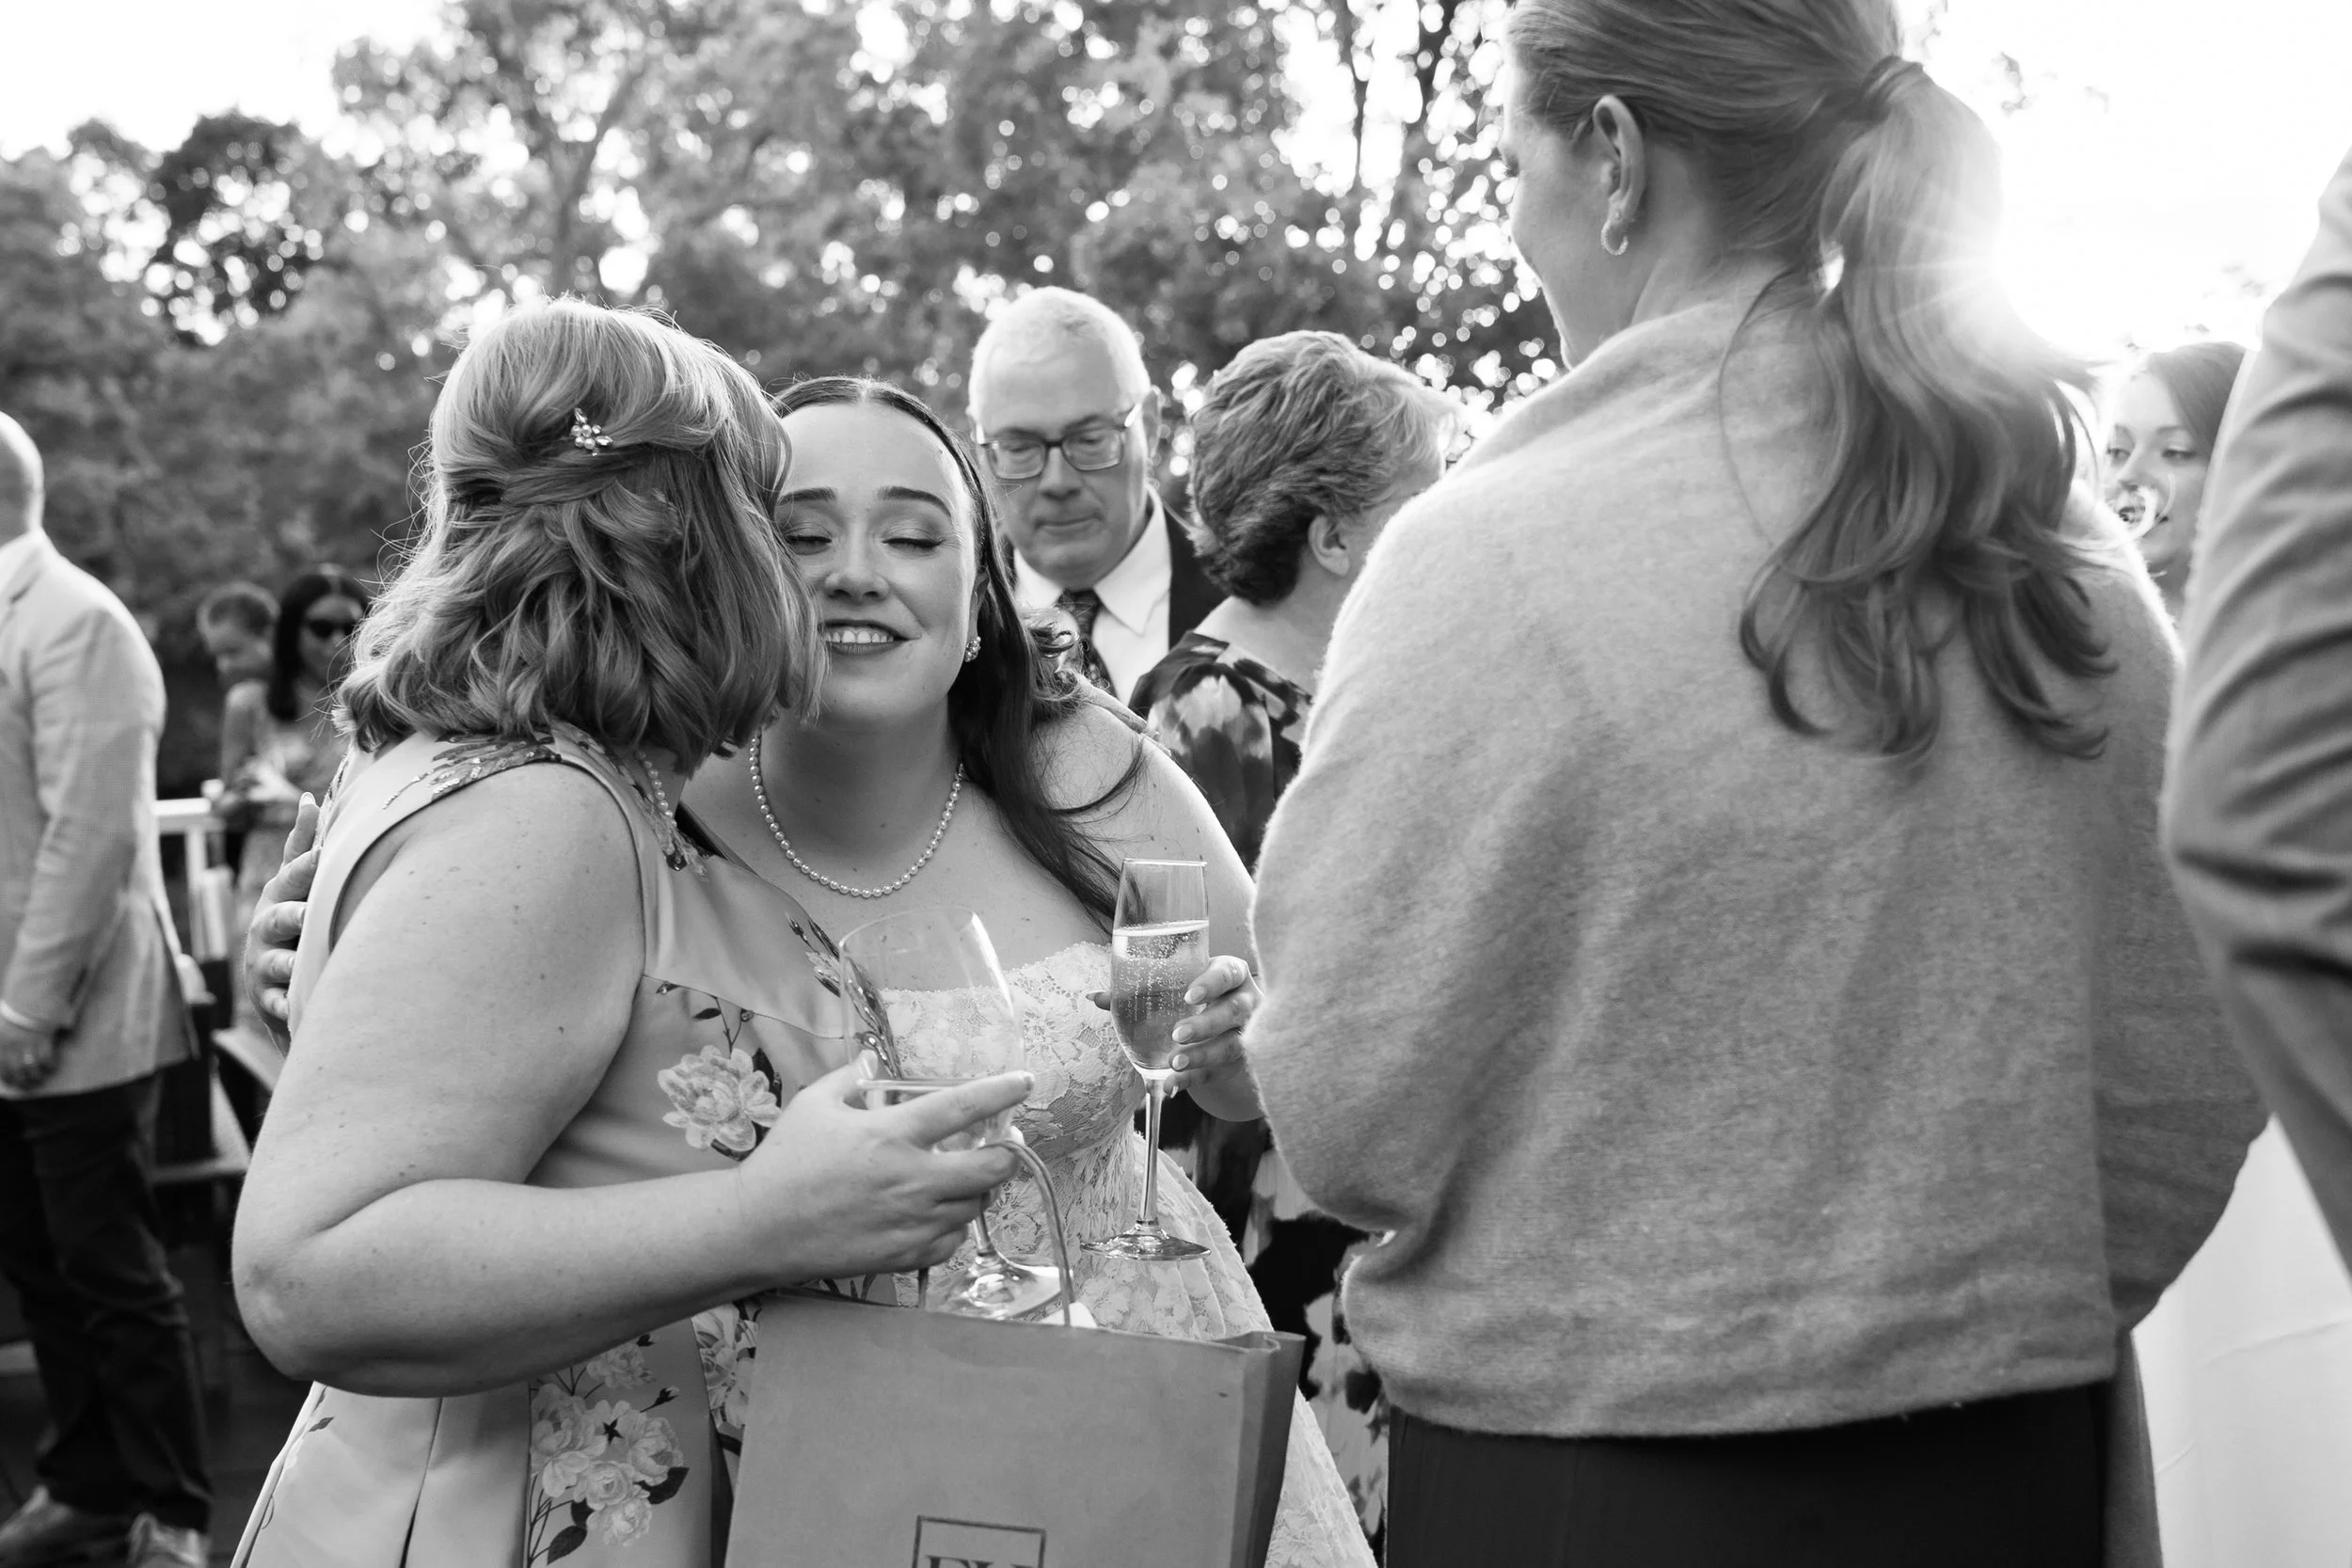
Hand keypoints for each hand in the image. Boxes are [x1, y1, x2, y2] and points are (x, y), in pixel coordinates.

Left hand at [0, 1015, 58, 1092]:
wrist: (29, 1000)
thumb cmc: (14, 1010)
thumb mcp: (1, 1026)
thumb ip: (2, 1041)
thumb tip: (3, 1052)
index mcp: (1, 1045)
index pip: (2, 1068)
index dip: (7, 1077)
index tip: (12, 1082)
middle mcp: (13, 1048)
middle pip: (17, 1071)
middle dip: (22, 1080)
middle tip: (26, 1085)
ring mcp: (29, 1045)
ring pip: (32, 1068)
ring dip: (36, 1076)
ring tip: (38, 1079)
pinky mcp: (43, 1041)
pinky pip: (47, 1059)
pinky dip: (49, 1065)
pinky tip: (51, 1067)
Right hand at [245, 793, 319, 1040]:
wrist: (276, 983)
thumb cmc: (295, 922)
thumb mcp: (295, 885)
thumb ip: (303, 846)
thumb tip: (310, 797)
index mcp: (281, 895)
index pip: (295, 875)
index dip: (308, 863)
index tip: (324, 852)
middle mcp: (268, 927)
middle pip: (281, 917)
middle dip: (294, 914)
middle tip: (309, 914)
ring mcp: (265, 963)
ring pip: (277, 961)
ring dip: (288, 963)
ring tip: (299, 965)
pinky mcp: (268, 998)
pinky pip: (276, 1003)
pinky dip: (285, 1007)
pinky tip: (294, 1010)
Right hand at [733, 1055, 1028, 1283]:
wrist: (758, 1229)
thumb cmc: (785, 1162)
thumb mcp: (814, 1105)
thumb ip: (850, 1077)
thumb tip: (872, 1060)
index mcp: (892, 1134)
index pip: (964, 1107)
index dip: (1002, 1091)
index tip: (1025, 1081)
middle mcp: (911, 1178)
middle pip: (992, 1167)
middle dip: (1010, 1153)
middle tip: (1007, 1143)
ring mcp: (911, 1221)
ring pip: (976, 1205)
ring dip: (981, 1188)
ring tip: (969, 1175)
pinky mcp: (904, 1255)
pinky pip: (953, 1241)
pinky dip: (956, 1225)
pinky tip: (942, 1212)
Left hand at [1090, 952, 1262, 1106]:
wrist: (1224, 1024)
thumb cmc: (1195, 997)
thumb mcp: (1175, 987)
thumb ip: (1139, 990)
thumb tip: (1094, 998)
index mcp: (1230, 974)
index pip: (1228, 973)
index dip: (1212, 983)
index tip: (1190, 996)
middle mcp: (1246, 1001)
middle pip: (1233, 1012)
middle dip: (1206, 1024)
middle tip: (1177, 1034)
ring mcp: (1249, 1033)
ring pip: (1232, 1046)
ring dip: (1202, 1056)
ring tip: (1173, 1065)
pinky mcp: (1243, 1061)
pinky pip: (1221, 1072)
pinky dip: (1195, 1080)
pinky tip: (1173, 1087)